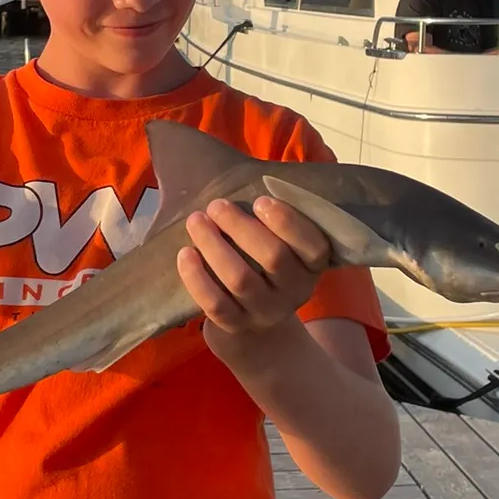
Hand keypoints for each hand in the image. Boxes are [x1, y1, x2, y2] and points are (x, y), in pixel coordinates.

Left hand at [177, 196, 329, 359]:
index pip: (314, 245)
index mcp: (312, 265)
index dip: (288, 222)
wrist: (255, 321)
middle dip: (241, 226)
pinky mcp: (236, 326)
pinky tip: (185, 253)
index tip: (260, 200)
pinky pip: (215, 304)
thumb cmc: (265, 263)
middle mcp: (295, 291)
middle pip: (273, 257)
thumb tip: (241, 173)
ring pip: (240, 279)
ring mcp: (265, 312)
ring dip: (214, 245)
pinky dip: (197, 277)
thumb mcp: (282, 243)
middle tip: (216, 205)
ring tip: (196, 221)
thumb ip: (272, 217)